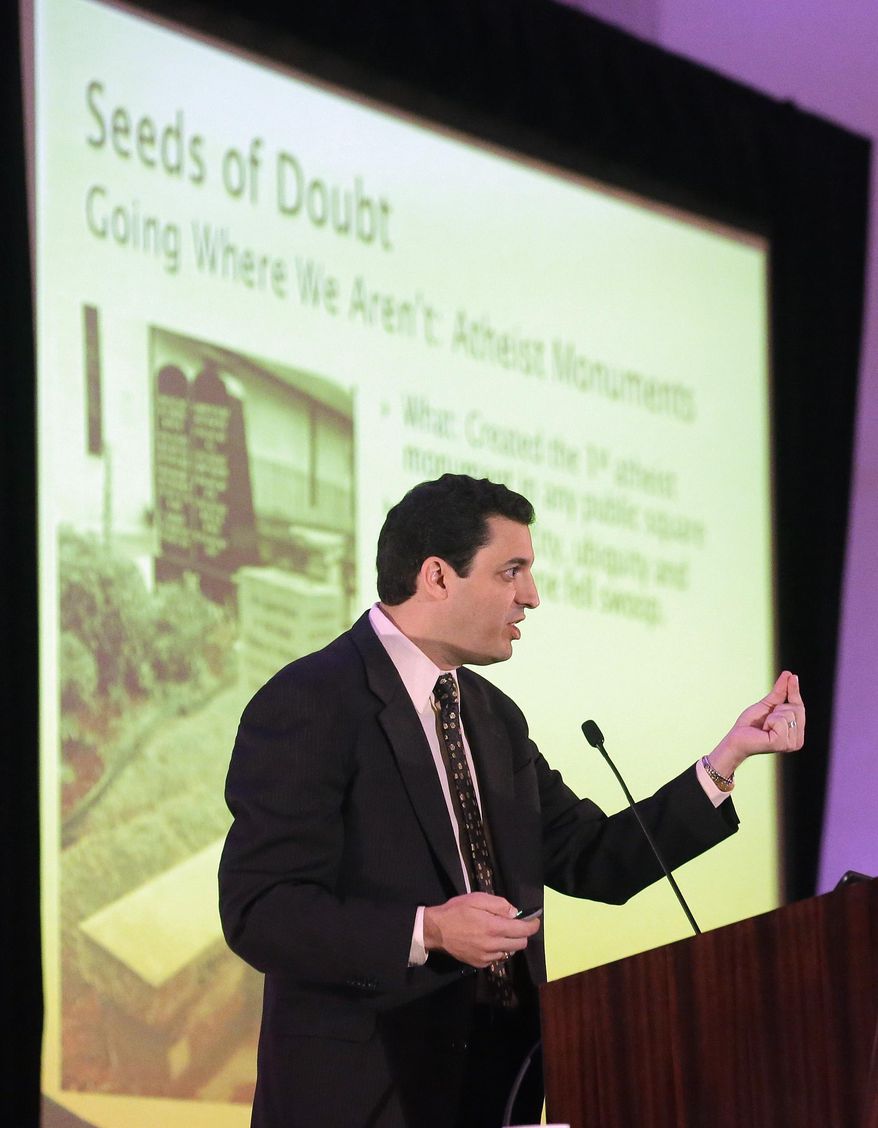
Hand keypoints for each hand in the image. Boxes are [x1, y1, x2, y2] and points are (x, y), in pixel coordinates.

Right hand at [423, 892, 540, 967]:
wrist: (435, 931)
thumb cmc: (456, 911)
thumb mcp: (476, 899)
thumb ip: (498, 905)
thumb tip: (514, 913)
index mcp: (493, 927)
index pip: (523, 930)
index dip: (532, 925)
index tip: (534, 920)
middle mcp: (493, 945)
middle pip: (520, 944)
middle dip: (522, 934)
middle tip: (513, 924)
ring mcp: (486, 957)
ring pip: (509, 952)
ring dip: (509, 942)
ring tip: (497, 932)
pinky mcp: (479, 964)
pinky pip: (496, 958)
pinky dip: (497, 950)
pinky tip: (487, 941)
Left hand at [708, 670, 804, 777]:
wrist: (735, 738)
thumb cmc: (751, 724)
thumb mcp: (768, 705)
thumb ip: (780, 691)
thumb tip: (790, 674)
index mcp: (796, 733)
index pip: (799, 707)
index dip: (794, 691)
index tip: (791, 675)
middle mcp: (797, 741)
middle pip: (796, 709)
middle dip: (778, 708)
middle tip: (767, 720)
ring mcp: (790, 744)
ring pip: (789, 714)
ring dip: (772, 716)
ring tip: (764, 727)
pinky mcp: (781, 743)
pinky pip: (780, 721)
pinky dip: (769, 721)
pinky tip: (764, 731)